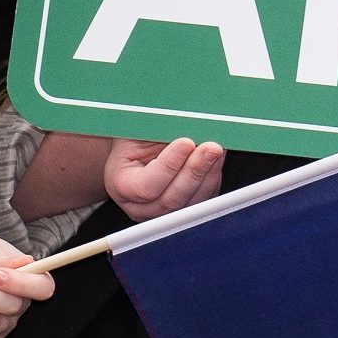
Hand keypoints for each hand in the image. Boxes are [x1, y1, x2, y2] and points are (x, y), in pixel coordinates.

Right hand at [103, 136, 224, 222]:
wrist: (140, 143)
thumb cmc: (138, 134)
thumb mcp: (142, 128)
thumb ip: (161, 130)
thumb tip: (190, 126)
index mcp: (121, 185)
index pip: (145, 187)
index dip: (168, 166)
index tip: (186, 143)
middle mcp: (140, 206)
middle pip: (171, 200)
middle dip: (194, 171)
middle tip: (210, 147)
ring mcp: (163, 212)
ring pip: (191, 203)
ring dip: (208, 175)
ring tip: (216, 150)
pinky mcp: (185, 208)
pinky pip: (204, 199)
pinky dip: (213, 178)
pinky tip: (217, 159)